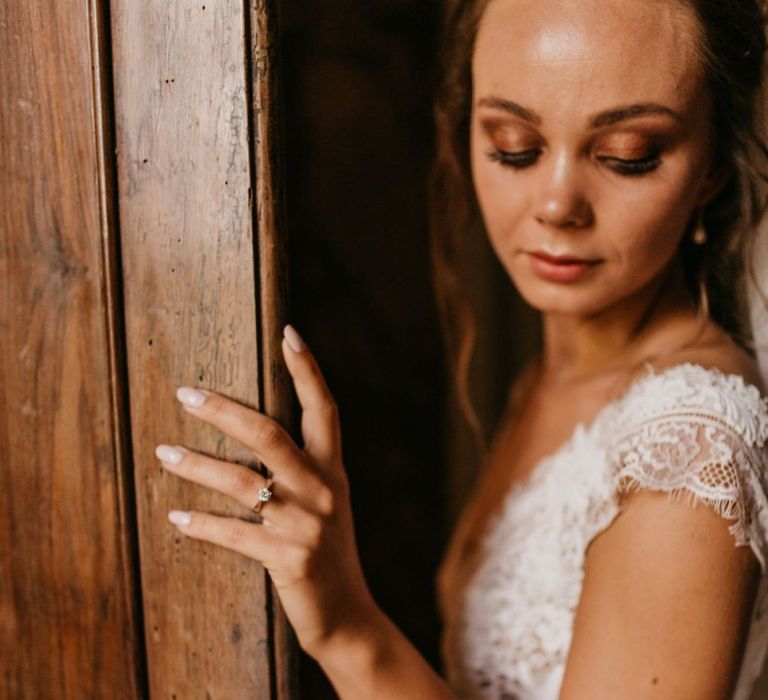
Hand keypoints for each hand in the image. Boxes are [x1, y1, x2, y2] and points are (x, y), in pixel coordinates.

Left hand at [155, 324, 377, 655]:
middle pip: (270, 435)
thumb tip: (257, 433)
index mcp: (333, 470)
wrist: (346, 613)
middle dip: (224, 411)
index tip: (288, 333)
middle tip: (186, 394)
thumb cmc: (328, 551)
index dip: (308, 369)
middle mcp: (322, 489)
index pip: (324, 408)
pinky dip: (201, 524)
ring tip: (163, 453)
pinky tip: (175, 516)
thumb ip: (304, 468)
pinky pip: (233, 534)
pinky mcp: (286, 557)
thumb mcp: (328, 502)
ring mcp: (305, 523)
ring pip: (241, 482)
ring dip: (196, 465)